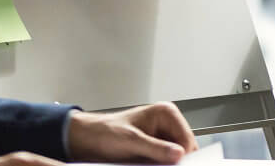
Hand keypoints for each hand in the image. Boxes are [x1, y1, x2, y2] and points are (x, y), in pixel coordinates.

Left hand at [67, 103, 198, 163]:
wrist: (87, 140)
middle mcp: (166, 124)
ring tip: (148, 163)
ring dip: (167, 164)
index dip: (184, 155)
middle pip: (184, 149)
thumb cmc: (104, 132)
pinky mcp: (155, 149)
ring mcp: (161, 137)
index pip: (187, 139)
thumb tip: (178, 153)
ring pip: (175, 157)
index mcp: (165, 113)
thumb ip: (156, 148)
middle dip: (175, 161)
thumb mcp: (131, 141)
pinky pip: (165, 162)